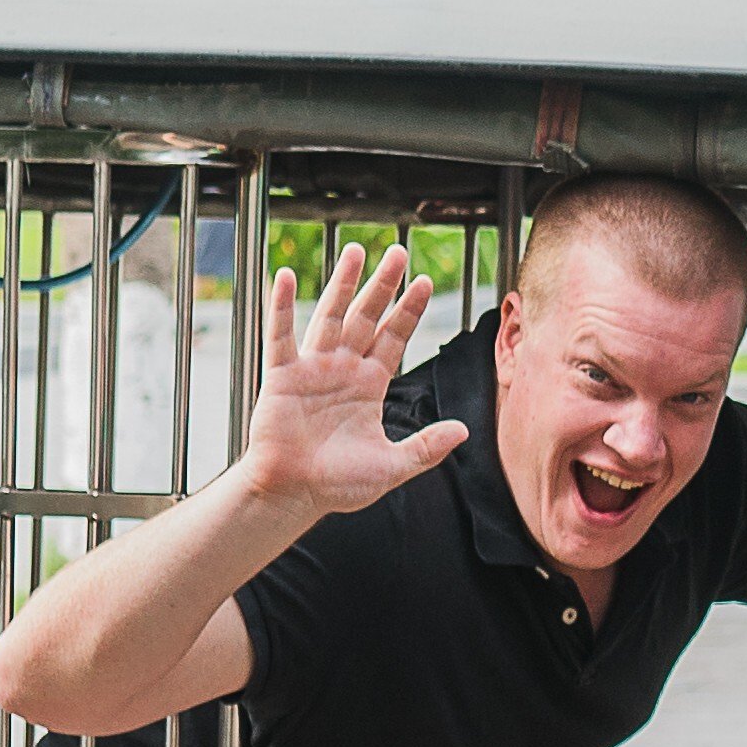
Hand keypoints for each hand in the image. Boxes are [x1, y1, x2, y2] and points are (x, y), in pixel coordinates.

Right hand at [241, 243, 465, 518]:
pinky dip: (282, 306)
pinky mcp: (282, 376)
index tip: (425, 281)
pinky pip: (281, 336)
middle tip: (399, 252)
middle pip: (367, 317)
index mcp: (369, 386)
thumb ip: (427, 447)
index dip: (409, 310)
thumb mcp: (394, 466)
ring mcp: (312, 369)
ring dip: (342, 283)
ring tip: (355, 250)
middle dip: (383, 285)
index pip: (394, 338)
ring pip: (331, 316)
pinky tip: (286, 276)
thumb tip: (465, 430)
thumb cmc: (338, 484)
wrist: (294, 495)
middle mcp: (343, 370)